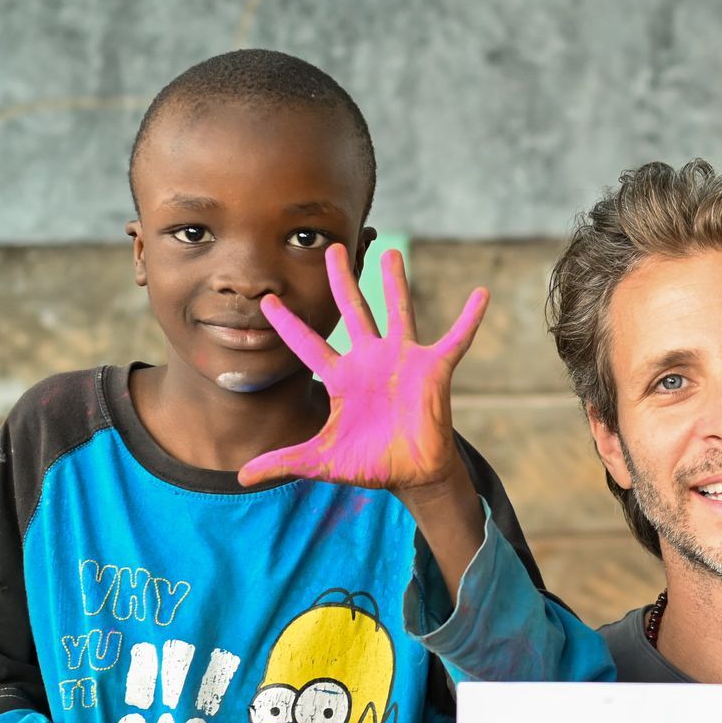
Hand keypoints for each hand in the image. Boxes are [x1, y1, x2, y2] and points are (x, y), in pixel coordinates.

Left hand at [238, 244, 487, 492]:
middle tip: (330, 247)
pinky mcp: (433, 369)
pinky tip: (481, 294)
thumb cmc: (370, 463)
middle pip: (353, 311)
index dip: (288, 324)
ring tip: (391, 251)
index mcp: (341, 377)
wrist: (413, 474)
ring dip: (395, 283)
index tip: (267, 301)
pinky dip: (469, 318)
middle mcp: (370, 360)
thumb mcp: (321, 461)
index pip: (308, 345)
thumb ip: (283, 460)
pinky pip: (455, 339)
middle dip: (341, 280)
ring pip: (398, 312)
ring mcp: (403, 360)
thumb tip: (241, 474)